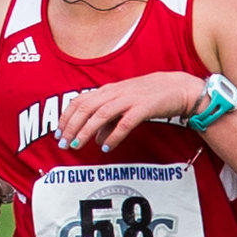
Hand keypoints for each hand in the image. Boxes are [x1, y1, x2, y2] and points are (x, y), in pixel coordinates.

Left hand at [54, 68, 205, 154]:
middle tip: (63, 144)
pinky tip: (106, 147)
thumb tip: (96, 139)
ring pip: (101, 114)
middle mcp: (115, 93)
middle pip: (86, 108)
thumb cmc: (150, 98)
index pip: (79, 101)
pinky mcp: (144, 108)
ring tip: (77, 145)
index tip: (58, 134)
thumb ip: (109, 122)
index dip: (66, 117)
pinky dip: (113, 136)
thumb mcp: (125, 107)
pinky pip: (125, 123)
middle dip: (72, 127)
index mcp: (108, 90)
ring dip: (86, 131)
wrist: (178, 88)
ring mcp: (129, 99)